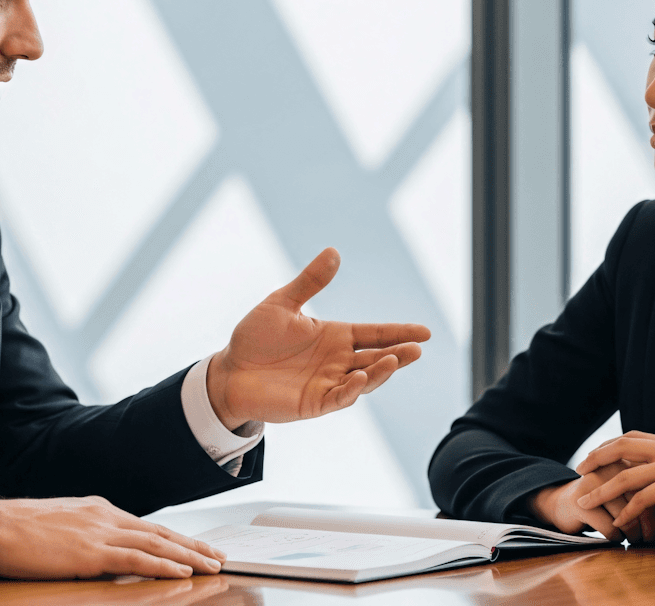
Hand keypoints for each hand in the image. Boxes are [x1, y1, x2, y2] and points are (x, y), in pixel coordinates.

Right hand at [0, 496, 226, 579]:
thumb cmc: (19, 531)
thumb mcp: (62, 526)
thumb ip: (87, 535)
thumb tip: (104, 551)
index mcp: (99, 510)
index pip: (148, 526)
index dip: (176, 538)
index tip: (197, 547)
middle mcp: (107, 517)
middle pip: (161, 533)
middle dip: (193, 546)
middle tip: (219, 556)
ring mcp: (101, 533)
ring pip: (157, 544)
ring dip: (188, 557)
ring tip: (212, 566)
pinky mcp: (91, 552)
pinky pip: (137, 559)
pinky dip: (163, 565)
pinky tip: (182, 572)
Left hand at [206, 247, 429, 427]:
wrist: (229, 370)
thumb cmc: (255, 336)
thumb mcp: (282, 303)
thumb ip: (310, 282)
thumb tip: (333, 252)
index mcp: (335, 336)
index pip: (374, 334)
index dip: (399, 332)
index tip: (425, 331)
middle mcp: (337, 360)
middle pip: (377, 357)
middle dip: (399, 354)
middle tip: (418, 348)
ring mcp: (328, 383)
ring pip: (364, 379)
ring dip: (381, 371)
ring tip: (394, 359)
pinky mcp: (314, 403)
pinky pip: (340, 396)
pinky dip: (352, 389)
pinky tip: (360, 376)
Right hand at [529, 464, 654, 543]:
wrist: (568, 504)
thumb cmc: (610, 502)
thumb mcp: (636, 494)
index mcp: (627, 459)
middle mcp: (611, 467)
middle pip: (645, 499)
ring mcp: (593, 483)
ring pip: (628, 515)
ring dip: (638, 533)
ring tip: (642, 540)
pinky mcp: (580, 502)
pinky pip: (611, 527)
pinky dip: (619, 537)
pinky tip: (620, 539)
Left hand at [575, 431, 654, 539]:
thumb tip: (633, 474)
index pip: (632, 436)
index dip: (608, 445)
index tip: (591, 457)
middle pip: (622, 447)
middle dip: (596, 458)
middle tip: (579, 471)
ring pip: (625, 476)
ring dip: (602, 491)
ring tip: (586, 501)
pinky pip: (640, 499)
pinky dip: (626, 512)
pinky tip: (618, 522)